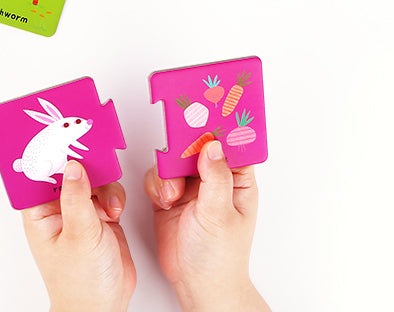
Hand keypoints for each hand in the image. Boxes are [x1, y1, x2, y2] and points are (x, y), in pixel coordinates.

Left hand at [23, 160, 134, 311]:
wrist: (105, 307)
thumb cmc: (80, 283)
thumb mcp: (79, 235)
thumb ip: (77, 198)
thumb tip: (72, 166)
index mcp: (40, 212)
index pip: (39, 172)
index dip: (48, 153)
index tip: (59, 135)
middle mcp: (58, 208)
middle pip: (67, 171)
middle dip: (82, 164)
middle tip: (94, 154)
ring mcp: (79, 212)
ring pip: (90, 179)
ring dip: (103, 186)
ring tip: (108, 206)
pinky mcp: (100, 217)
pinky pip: (106, 192)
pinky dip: (113, 196)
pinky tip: (115, 211)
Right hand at [144, 140, 269, 311]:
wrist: (197, 284)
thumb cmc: (220, 257)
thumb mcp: (220, 215)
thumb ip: (215, 178)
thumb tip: (212, 145)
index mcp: (237, 180)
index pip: (231, 143)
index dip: (219, 125)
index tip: (205, 108)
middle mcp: (214, 178)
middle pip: (197, 144)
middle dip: (183, 145)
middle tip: (175, 146)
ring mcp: (191, 186)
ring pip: (173, 158)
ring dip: (168, 173)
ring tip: (171, 195)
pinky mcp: (169, 194)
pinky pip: (157, 175)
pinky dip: (156, 185)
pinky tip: (163, 201)